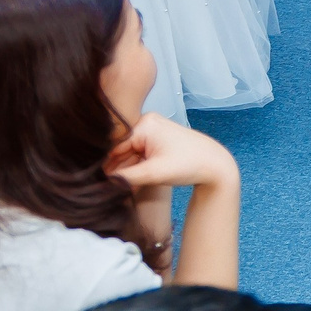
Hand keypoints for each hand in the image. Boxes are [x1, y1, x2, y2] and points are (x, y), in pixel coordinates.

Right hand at [107, 112, 238, 193]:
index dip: (104, 166)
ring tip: (117, 187)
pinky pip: (139, 153)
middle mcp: (146, 122)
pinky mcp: (158, 139)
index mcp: (144, 124)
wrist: (216, 165)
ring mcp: (153, 130)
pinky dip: (135, 167)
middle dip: (115, 169)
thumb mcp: (153, 173)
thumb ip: (124, 177)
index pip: (113, 147)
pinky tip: (129, 182)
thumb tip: (102, 181)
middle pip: (120, 149)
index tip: (95, 183)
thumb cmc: (188, 165)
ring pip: (128, 153)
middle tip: (106, 188)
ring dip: (124, 170)